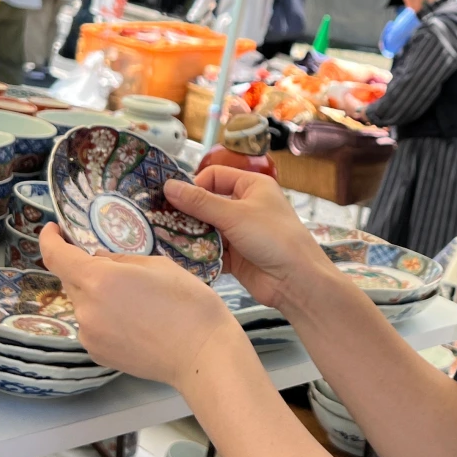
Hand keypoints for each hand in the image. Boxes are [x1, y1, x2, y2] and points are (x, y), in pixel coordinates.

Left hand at [39, 225, 242, 388]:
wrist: (202, 354)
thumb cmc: (189, 305)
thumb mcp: (158, 265)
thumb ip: (121, 260)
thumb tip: (100, 260)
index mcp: (99, 280)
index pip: (56, 256)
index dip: (49, 240)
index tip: (53, 230)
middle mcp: (87, 309)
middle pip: (71, 280)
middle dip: (85, 269)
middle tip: (116, 268)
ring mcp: (90, 335)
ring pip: (84, 304)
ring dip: (98, 295)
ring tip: (135, 300)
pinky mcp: (99, 354)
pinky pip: (92, 326)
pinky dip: (105, 317)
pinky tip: (135, 321)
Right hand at [165, 168, 331, 312]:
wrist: (296, 280)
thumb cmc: (273, 237)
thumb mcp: (235, 215)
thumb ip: (200, 202)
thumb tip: (168, 186)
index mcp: (252, 186)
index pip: (215, 176)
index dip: (194, 185)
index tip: (172, 198)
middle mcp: (245, 206)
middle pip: (207, 203)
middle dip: (187, 212)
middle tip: (161, 219)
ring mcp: (240, 232)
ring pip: (206, 228)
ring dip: (190, 234)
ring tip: (165, 238)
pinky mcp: (235, 256)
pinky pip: (210, 250)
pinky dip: (197, 253)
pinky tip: (179, 256)